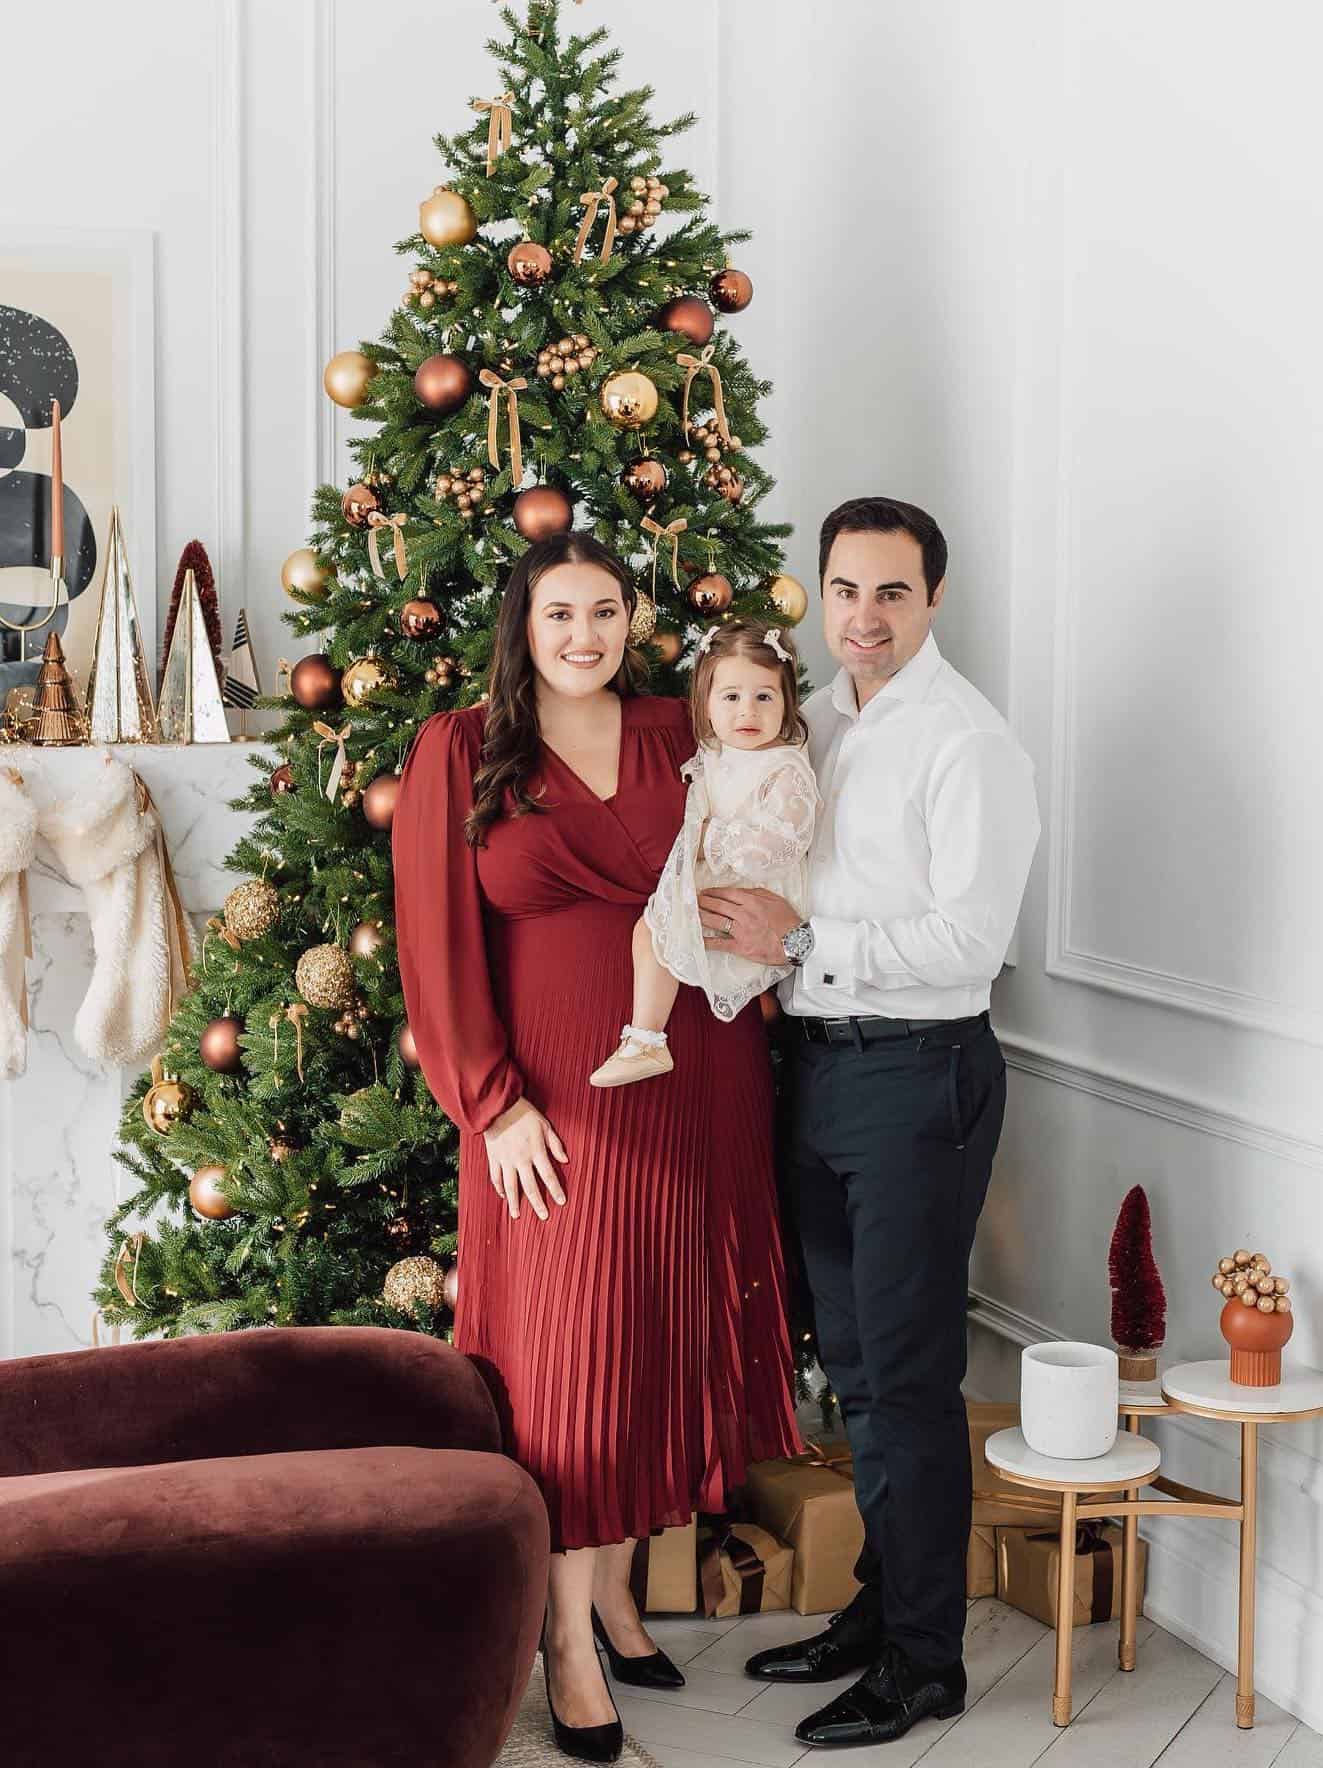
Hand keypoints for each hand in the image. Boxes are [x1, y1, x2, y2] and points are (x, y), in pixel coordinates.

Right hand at [482, 1098, 568, 1220]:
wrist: (498, 1107)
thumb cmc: (524, 1114)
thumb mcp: (545, 1126)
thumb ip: (555, 1144)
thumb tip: (566, 1160)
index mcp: (536, 1151)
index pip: (548, 1176)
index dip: (556, 1190)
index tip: (562, 1202)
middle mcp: (521, 1159)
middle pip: (530, 1186)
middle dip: (538, 1203)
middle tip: (544, 1217)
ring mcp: (505, 1160)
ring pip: (511, 1187)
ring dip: (515, 1202)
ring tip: (517, 1216)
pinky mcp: (493, 1158)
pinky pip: (496, 1177)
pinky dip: (499, 1189)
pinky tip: (504, 1197)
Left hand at [698, 887, 800, 965]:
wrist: (797, 942)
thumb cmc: (788, 921)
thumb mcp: (775, 900)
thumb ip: (757, 893)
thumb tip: (742, 891)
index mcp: (752, 901)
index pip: (727, 894)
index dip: (713, 892)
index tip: (705, 892)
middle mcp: (744, 914)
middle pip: (718, 905)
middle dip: (703, 902)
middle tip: (693, 901)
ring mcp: (741, 931)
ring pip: (716, 921)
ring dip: (702, 917)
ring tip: (693, 914)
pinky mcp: (741, 946)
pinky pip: (720, 943)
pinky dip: (708, 941)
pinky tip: (698, 939)